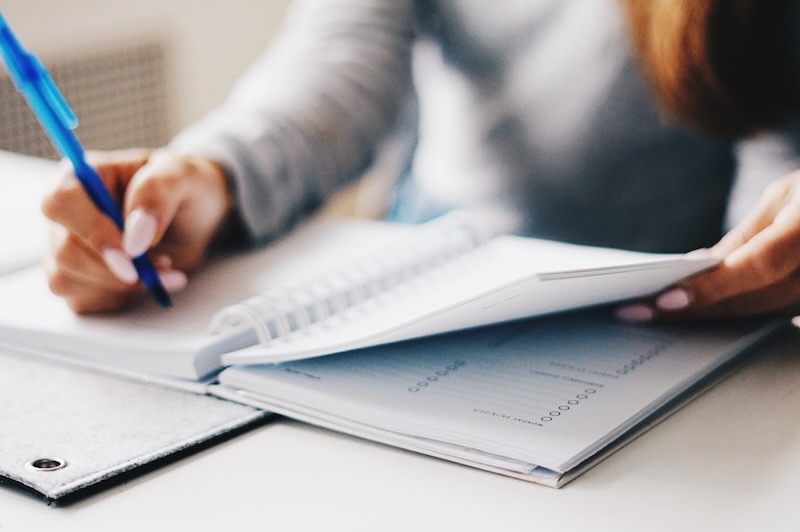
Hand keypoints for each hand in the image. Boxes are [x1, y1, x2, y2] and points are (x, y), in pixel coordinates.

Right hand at [42, 148, 233, 313]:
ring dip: (121, 286)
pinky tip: (147, 282)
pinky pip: (81, 301)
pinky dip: (120, 298)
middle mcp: (67, 214)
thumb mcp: (182, 175)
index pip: (61, 203)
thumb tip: (134, 237)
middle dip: (117, 269)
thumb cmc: (185, 187)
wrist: (197, 217)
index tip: (133, 252)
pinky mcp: (79, 279)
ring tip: (163, 269)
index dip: (93, 231)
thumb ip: (156, 194)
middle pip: (65, 251)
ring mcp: (68, 248)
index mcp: (82, 176)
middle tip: (165, 264)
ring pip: (67, 281)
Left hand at [616, 170, 799, 321]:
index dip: (712, 287)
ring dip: (712, 316)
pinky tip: (703, 312)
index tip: (665, 300)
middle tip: (640, 311)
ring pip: (765, 314)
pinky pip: (781, 316)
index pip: (758, 266)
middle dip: (696, 308)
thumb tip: (700, 267)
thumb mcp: (786, 196)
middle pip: (755, 299)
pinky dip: (740, 314)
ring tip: (659, 314)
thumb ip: (746, 236)